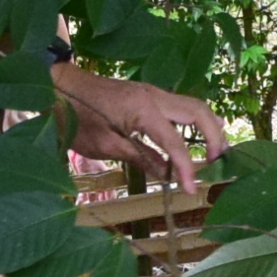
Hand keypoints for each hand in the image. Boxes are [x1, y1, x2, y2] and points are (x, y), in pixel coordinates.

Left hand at [59, 69, 223, 191]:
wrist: (58, 86)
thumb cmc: (75, 117)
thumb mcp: (105, 145)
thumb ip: (140, 157)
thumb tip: (166, 175)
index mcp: (143, 109)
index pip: (175, 143)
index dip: (187, 168)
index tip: (192, 190)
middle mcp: (154, 95)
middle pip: (199, 112)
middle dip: (215, 137)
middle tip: (218, 163)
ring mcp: (152, 92)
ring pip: (194, 104)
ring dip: (209, 126)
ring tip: (216, 152)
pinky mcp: (148, 94)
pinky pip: (181, 105)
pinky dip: (196, 120)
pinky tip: (201, 134)